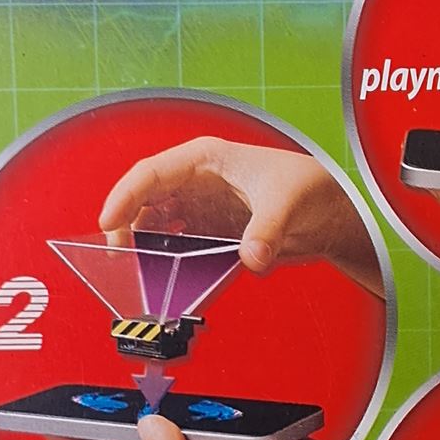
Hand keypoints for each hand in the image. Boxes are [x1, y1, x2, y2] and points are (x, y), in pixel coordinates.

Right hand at [99, 137, 382, 296]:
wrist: (331, 210)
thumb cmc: (309, 186)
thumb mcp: (287, 203)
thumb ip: (267, 231)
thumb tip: (251, 258)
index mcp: (206, 159)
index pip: (151, 172)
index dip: (124, 196)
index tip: (109, 223)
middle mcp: (196, 182)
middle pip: (144, 200)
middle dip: (126, 225)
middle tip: (119, 255)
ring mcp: (200, 208)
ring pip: (156, 225)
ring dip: (144, 246)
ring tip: (136, 271)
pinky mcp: (209, 232)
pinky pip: (176, 247)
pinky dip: (166, 262)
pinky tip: (164, 280)